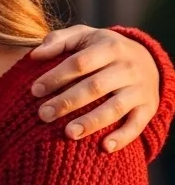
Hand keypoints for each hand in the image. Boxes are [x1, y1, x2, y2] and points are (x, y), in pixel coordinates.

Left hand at [30, 25, 159, 151]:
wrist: (149, 59)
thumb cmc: (104, 49)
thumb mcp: (85, 36)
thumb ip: (59, 41)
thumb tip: (35, 55)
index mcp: (110, 47)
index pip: (80, 63)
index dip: (56, 77)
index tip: (35, 91)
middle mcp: (127, 68)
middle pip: (94, 87)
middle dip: (67, 102)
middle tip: (44, 115)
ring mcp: (139, 89)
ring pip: (115, 108)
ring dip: (91, 122)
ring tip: (68, 133)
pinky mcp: (148, 108)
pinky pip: (136, 125)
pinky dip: (122, 137)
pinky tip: (104, 147)